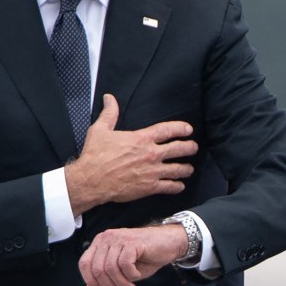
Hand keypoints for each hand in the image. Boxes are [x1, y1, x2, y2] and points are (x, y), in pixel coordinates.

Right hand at [65, 94, 197, 215]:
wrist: (91, 180)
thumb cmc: (95, 155)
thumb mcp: (100, 130)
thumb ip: (109, 113)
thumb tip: (109, 98)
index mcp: (141, 138)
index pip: (168, 130)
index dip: (181, 128)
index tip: (188, 130)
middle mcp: (151, 154)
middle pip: (178, 149)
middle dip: (189, 147)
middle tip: (193, 147)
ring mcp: (152, 171)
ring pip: (177, 169)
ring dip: (186, 168)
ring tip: (189, 169)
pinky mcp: (149, 187)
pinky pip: (169, 186)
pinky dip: (177, 186)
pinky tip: (179, 186)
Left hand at [78, 224, 188, 285]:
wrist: (169, 244)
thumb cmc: (145, 257)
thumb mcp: (121, 272)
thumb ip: (104, 280)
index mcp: (100, 243)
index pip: (85, 264)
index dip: (92, 281)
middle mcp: (107, 238)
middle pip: (97, 269)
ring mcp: (120, 238)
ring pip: (110, 268)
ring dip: (121, 283)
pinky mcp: (132, 242)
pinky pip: (125, 264)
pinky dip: (131, 275)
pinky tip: (137, 276)